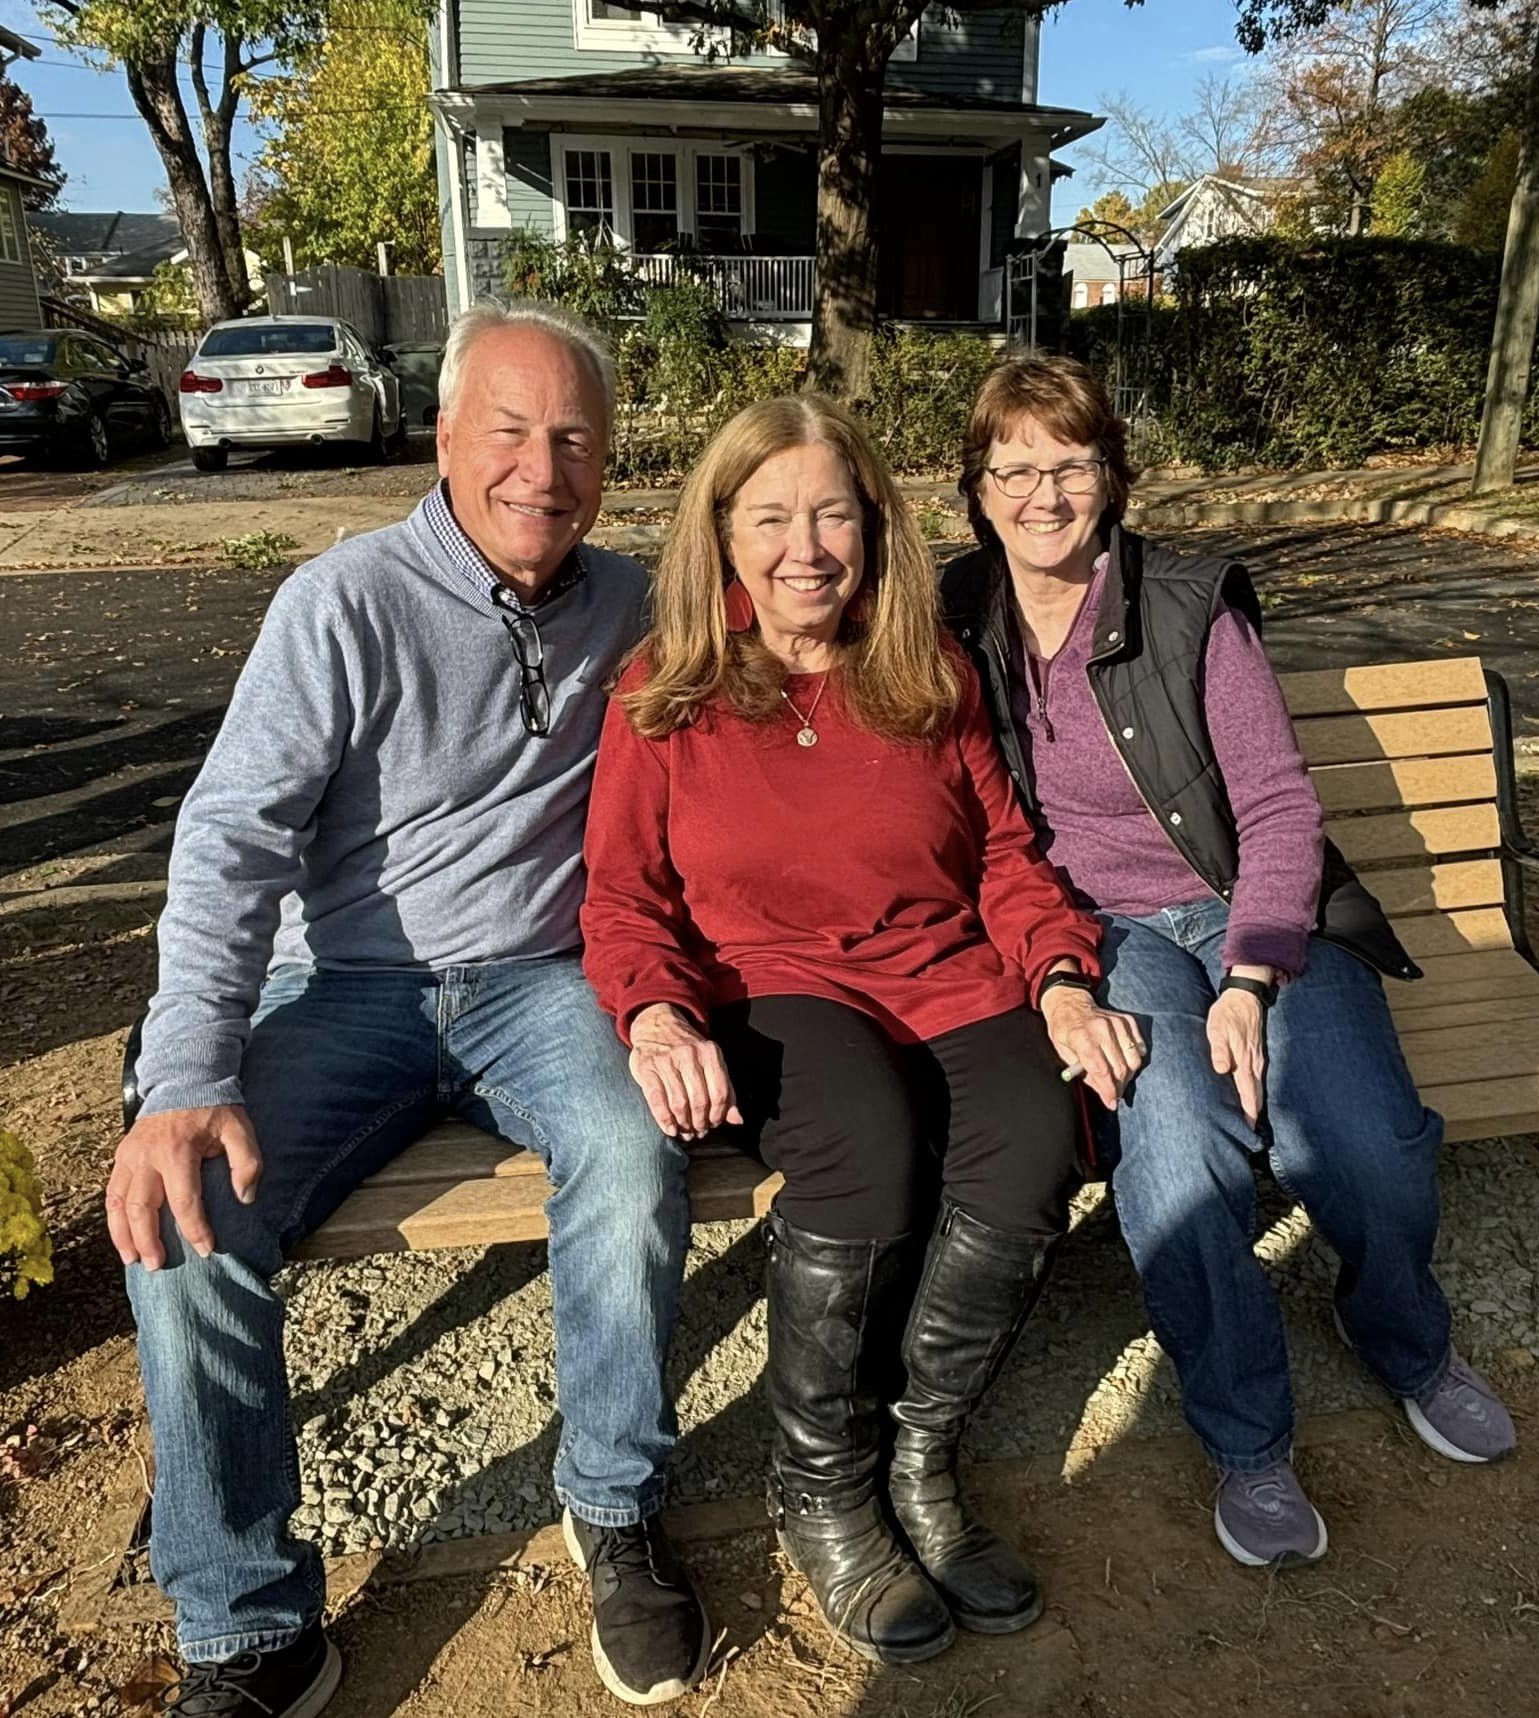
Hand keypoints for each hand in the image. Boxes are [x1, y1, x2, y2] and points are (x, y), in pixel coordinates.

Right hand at [105, 1105, 262, 1270]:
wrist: (184, 1078)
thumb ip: (247, 1162)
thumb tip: (245, 1198)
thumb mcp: (239, 1129)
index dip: (195, 1229)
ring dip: (123, 1235)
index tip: (206, 1250)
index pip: (184, 1200)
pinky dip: (114, 1219)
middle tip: (159, 1266)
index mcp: (177, 1150)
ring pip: (118, 1204)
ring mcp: (129, 1156)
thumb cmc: (215, 1108)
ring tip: (133, 1260)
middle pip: (142, 1208)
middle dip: (150, 1241)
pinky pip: (112, 1192)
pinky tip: (122, 1238)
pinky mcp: (121, 1155)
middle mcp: (147, 1156)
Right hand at [628, 1004, 742, 1141]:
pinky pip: (657, 1101)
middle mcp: (689, 1055)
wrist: (657, 1025)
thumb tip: (737, 1120)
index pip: (720, 1093)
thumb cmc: (688, 1050)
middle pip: (700, 1101)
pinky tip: (671, 1129)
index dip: (719, 1114)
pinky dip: (665, 1120)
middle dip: (701, 1122)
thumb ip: (725, 1089)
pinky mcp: (647, 1068)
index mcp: (710, 1053)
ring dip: (684, 1124)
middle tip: (699, 1131)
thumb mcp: (711, 1062)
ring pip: (679, 1103)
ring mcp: (666, 1061)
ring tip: (686, 1131)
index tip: (714, 1123)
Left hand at [1039, 987, 1144, 1108]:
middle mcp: (1102, 1028)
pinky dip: (1135, 1058)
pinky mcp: (1127, 1020)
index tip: (1112, 1103)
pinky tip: (1125, 1062)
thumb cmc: (1064, 1030)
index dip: (1108, 1090)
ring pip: (1133, 1059)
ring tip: (1119, 1080)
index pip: (1101, 1069)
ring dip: (1128, 1075)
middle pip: (1120, 1067)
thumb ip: (1083, 1072)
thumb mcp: (1063, 1052)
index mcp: (1081, 1036)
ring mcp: (1117, 1023)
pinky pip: (1139, 1047)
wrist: (1070, 1002)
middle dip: (1118, 1086)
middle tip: (1114, 1094)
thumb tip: (1103, 1091)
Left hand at [1207, 987, 1267, 1125]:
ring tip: (1251, 1122)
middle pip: (1256, 1096)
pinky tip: (1251, 1097)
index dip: (1249, 1113)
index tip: (1249, 1130)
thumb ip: (1219, 1049)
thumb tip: (1222, 1069)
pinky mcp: (1257, 1054)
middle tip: (1250, 1135)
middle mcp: (1255, 1063)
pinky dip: (1255, 1092)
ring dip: (1255, 1105)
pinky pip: (1257, 1079)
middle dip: (1254, 1115)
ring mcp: (1258, 1059)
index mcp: (1245, 1060)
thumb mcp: (1217, 1028)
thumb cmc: (1228, 1013)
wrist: (1245, 996)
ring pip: (1258, 1088)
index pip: (1248, 1093)